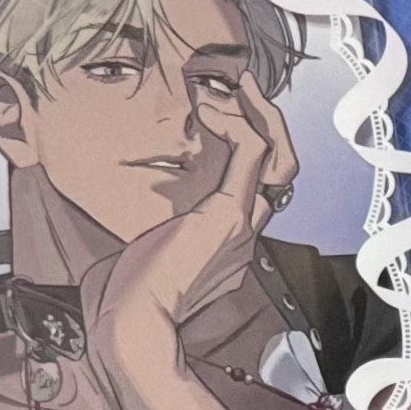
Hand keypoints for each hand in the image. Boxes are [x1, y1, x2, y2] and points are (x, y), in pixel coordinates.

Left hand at [95, 80, 300, 349]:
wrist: (130, 323)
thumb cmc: (127, 295)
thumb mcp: (149, 251)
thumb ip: (163, 231)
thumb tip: (156, 218)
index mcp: (230, 241)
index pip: (259, 188)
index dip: (253, 147)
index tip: (228, 113)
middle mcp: (246, 232)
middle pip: (283, 171)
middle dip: (271, 125)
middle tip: (248, 88)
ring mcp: (243, 225)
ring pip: (281, 159)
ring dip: (264, 116)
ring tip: (240, 86)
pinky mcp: (229, 216)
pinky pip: (251, 155)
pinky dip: (238, 124)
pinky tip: (210, 109)